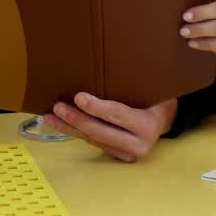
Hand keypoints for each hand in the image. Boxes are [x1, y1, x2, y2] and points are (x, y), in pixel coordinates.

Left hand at [41, 94, 176, 162]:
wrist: (165, 119)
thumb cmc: (157, 96)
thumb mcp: (152, 88)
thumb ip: (133, 83)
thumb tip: (107, 59)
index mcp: (148, 125)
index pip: (118, 115)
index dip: (97, 107)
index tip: (78, 97)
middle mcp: (138, 144)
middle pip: (101, 131)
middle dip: (76, 120)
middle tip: (58, 107)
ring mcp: (127, 154)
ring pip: (93, 139)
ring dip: (69, 128)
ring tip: (50, 116)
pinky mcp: (116, 156)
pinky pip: (93, 143)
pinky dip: (76, 132)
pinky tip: (61, 124)